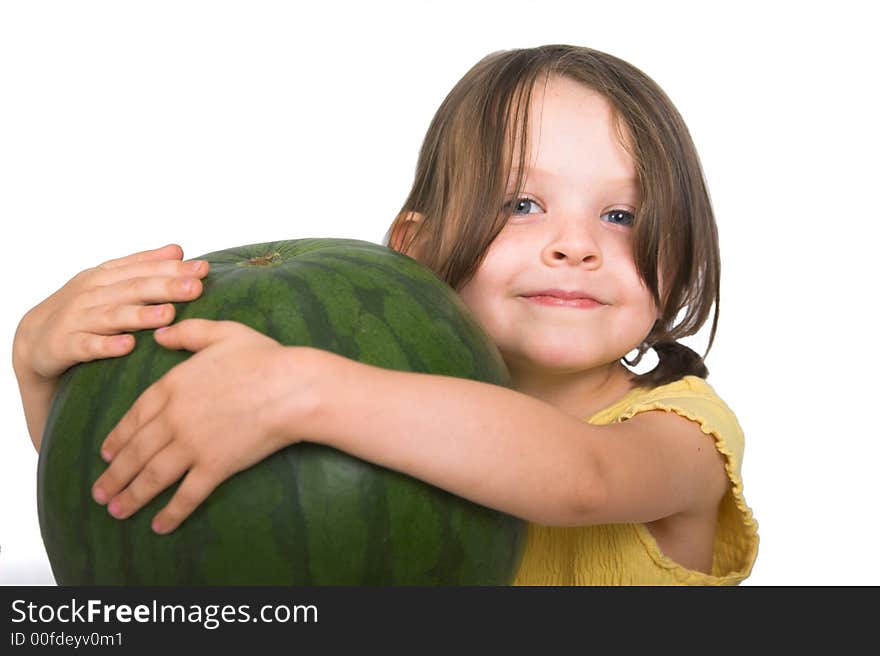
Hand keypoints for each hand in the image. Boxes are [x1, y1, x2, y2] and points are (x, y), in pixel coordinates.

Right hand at [13, 244, 207, 381]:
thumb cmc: (84, 309)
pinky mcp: (65, 346)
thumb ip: (143, 266)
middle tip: (195, 288)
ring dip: (140, 315)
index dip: (173, 269)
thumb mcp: (111, 283)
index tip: (203, 269)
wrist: (36, 338)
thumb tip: (179, 249)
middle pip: (133, 289)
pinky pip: (87, 347)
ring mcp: (77, 319)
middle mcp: (92, 294)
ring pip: (112, 316)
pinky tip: (128, 346)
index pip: (143, 269)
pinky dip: (106, 346)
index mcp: (106, 276)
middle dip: (165, 287)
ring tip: (168, 315)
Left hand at [91, 319, 301, 534]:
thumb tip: (160, 334)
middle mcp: (174, 419)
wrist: (292, 388)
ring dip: (131, 497)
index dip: (117, 438)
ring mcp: (192, 445)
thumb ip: (188, 333)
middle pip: (136, 452)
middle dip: (114, 476)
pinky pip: (187, 495)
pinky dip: (171, 513)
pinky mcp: (215, 467)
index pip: (134, 417)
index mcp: (172, 386)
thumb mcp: (223, 333)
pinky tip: (160, 526)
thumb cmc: (264, 358)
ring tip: (116, 511)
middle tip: (100, 493)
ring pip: (152, 476)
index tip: (105, 455)